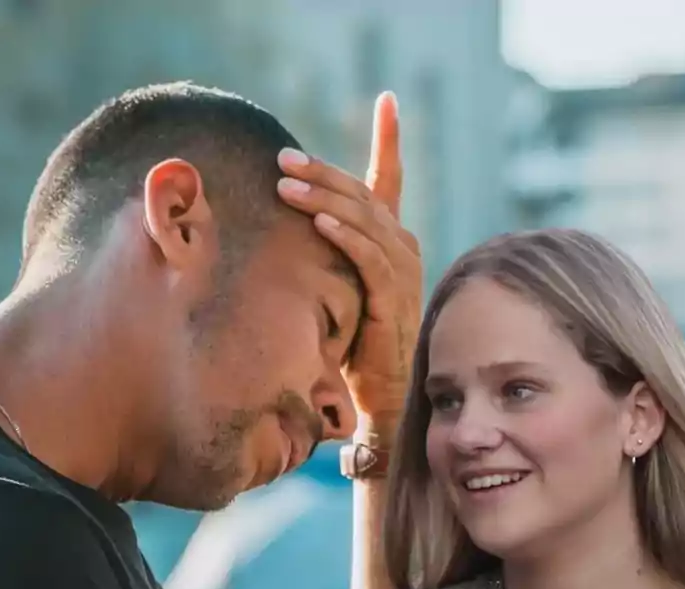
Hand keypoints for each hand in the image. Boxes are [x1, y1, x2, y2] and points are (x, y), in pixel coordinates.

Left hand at [277, 91, 422, 419]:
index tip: (388, 99)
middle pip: (362, 194)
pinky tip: (317, 221)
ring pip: (362, 220)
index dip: (390, 139)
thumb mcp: (340, 286)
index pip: (390, 179)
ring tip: (285, 183)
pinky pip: (368, 257)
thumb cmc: (354, 341)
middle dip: (322, 172)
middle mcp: (403, 247)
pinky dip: (343, 236)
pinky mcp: (392, 298)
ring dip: (323, 198)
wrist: (380, 393)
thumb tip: (284, 221)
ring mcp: (402, 271)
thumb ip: (328, 252)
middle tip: (282, 157)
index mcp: (392, 239)